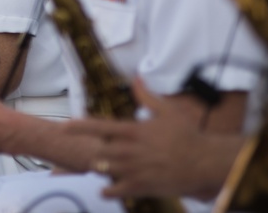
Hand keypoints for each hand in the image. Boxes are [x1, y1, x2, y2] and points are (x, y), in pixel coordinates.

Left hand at [66, 78, 239, 199]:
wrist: (202, 162)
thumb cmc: (186, 135)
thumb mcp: (166, 110)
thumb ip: (146, 94)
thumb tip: (136, 76)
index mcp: (132, 131)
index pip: (97, 127)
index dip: (78, 126)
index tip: (64, 127)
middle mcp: (127, 151)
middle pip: (97, 151)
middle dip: (97, 150)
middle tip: (103, 150)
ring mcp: (131, 170)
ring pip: (102, 170)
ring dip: (102, 167)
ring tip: (110, 165)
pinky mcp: (138, 186)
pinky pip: (112, 191)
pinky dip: (107, 190)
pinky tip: (108, 188)